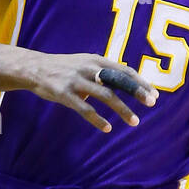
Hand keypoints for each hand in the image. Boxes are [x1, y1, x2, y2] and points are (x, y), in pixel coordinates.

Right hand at [22, 53, 157, 132]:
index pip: (124, 70)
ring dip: (122, 109)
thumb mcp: (86, 62)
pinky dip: (97, 119)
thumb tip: (128, 79)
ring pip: (105, 95)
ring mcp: (77, 81)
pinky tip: (107, 128)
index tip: (154, 94)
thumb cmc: (65, 68)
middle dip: (136, 91)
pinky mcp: (65, 94)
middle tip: (152, 103)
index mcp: (96, 60)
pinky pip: (85, 109)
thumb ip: (105, 70)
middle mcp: (89, 68)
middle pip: (118, 80)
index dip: (140, 82)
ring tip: (135, 121)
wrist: (35, 69)